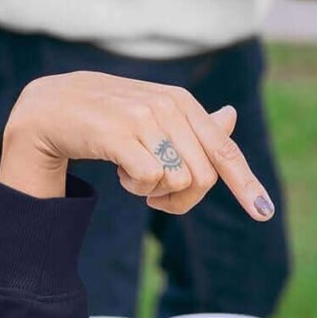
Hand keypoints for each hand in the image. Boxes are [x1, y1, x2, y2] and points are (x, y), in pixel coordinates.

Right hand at [0, 71, 274, 220]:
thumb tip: (231, 117)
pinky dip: (137, 187)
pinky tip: (120, 172)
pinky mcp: (120, 133)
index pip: (225, 151)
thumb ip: (195, 125)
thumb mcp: (156, 118)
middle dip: (183, 199)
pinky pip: (151, 180)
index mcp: (184, 104)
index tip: (263, 212)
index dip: (246, 184)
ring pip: (179, 181)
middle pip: (203, 178)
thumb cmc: (111, 119)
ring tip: (133, 174)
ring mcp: (145, 117)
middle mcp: (169, 106)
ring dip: (156, 192)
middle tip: (156, 194)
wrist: (53, 107)